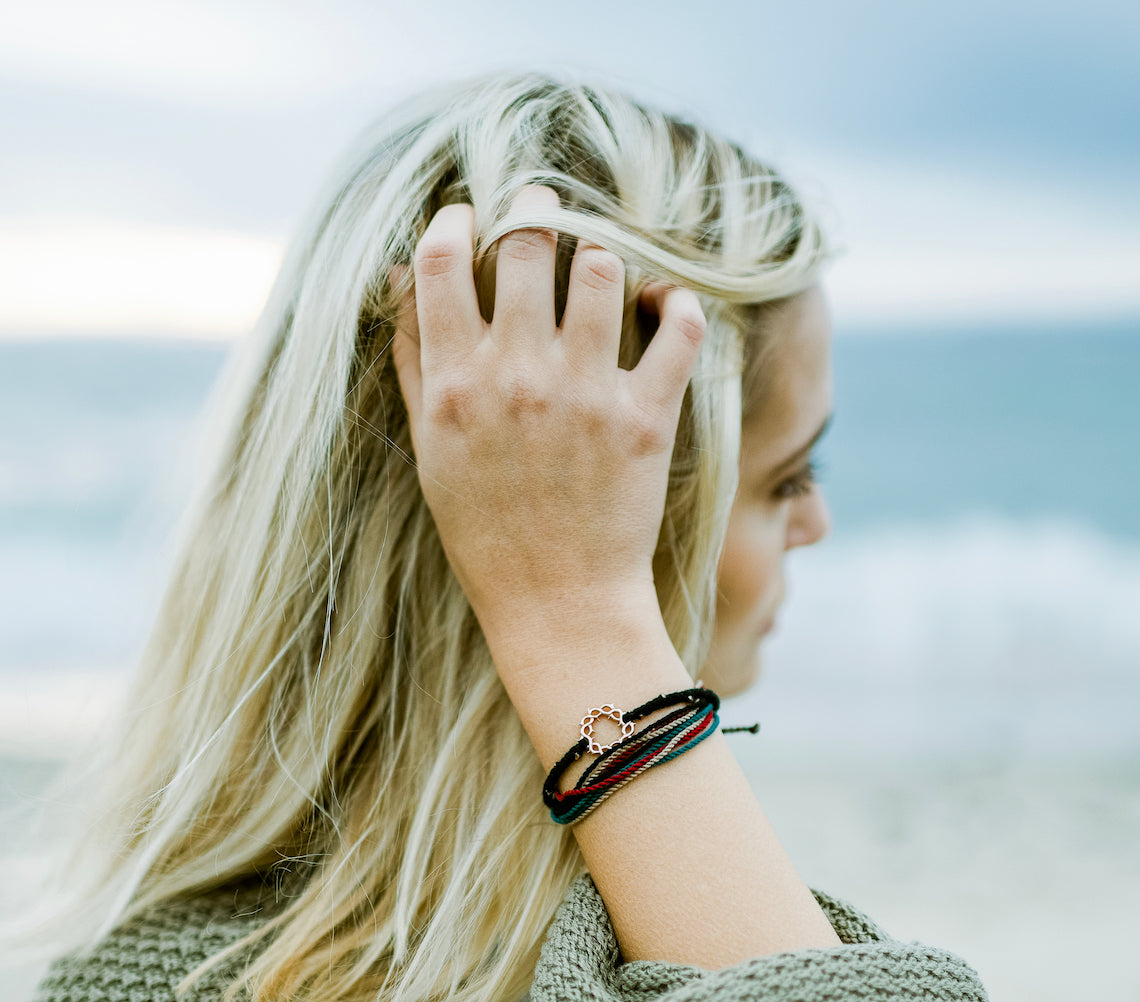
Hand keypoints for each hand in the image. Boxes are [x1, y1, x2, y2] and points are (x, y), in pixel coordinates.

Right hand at [389, 184, 706, 633]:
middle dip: (535, 209)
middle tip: (543, 209)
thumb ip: (417, 361)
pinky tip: (664, 305)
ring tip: (600, 269)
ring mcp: (587, 394)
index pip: (446, 257)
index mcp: (456, 383)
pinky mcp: (646, 418)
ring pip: (603, 268)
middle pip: (527, 241)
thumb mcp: (429, 451)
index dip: (458, 219)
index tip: (471, 217)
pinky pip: (681, 328)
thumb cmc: (486, 531)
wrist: (558, 603)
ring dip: (601, 255)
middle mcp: (519, 376)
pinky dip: (678, 304)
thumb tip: (406, 277)